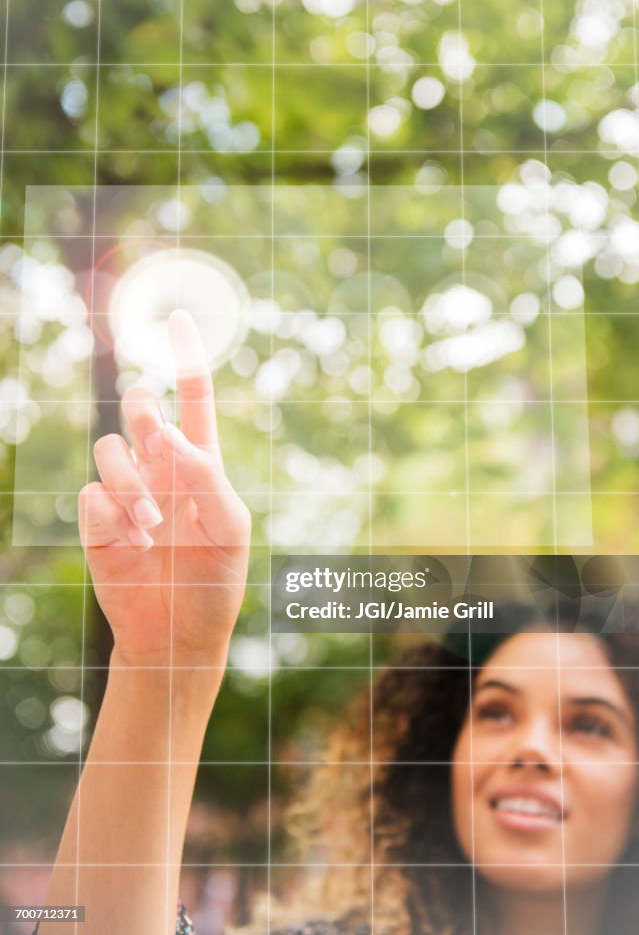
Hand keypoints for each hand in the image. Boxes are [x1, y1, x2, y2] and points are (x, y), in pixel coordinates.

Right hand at [79, 311, 250, 668]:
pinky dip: (113, 516)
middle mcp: (161, 469)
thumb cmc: (215, 580)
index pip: (193, 397)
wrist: (178, 636)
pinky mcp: (98, 520)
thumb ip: (204, 477)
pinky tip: (133, 546)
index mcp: (200, 463)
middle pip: (142, 409)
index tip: (178, 317)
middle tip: (160, 450)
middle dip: (146, 418)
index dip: (186, 356)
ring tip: (152, 526)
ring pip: (109, 447)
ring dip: (132, 484)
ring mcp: (127, 493)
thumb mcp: (229, 528)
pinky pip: (93, 494)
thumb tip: (168, 433)